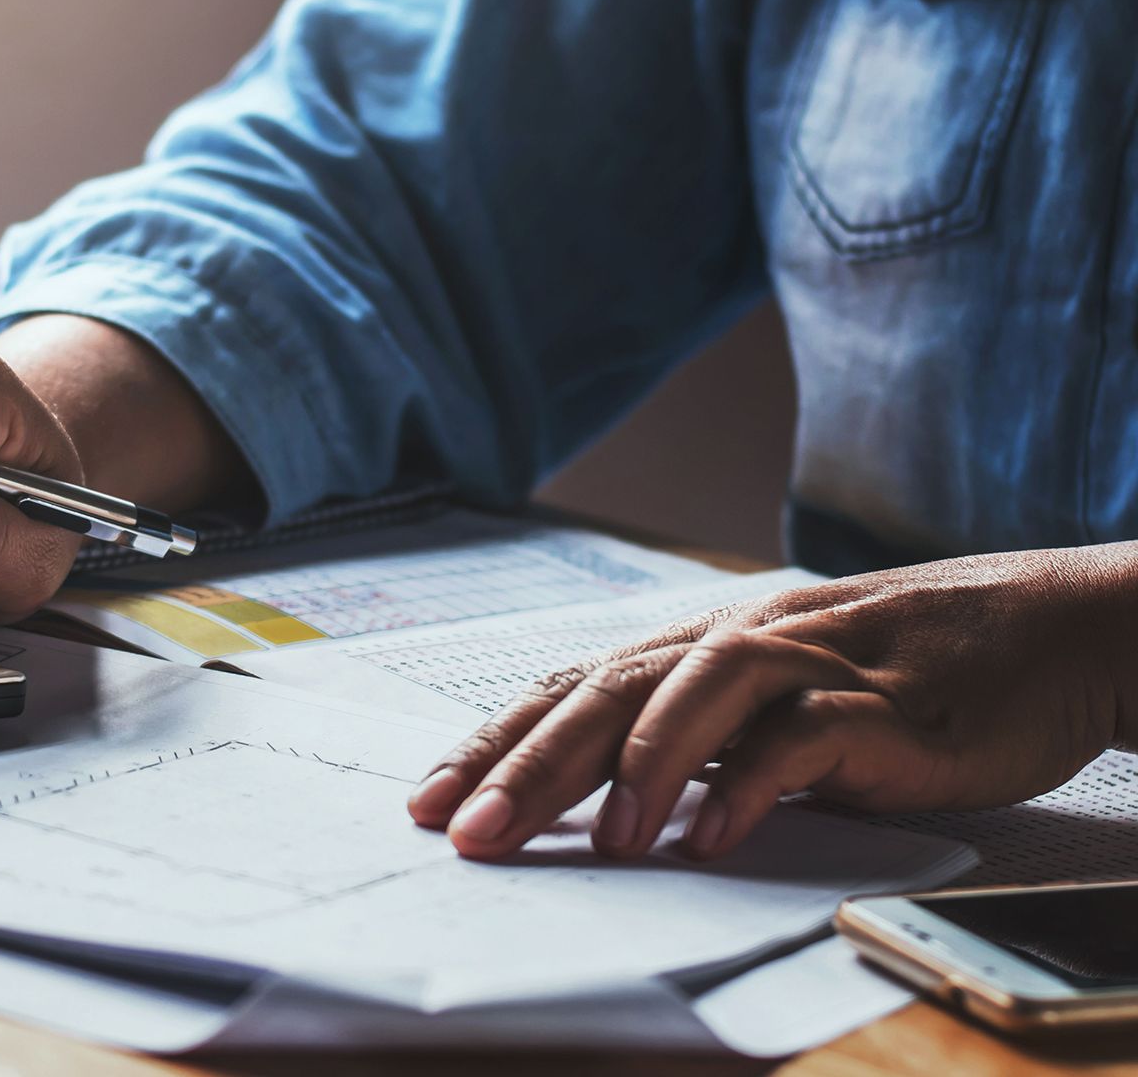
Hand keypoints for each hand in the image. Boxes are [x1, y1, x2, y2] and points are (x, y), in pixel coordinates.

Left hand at [406, 547, 1137, 860]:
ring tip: (600, 843)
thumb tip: (595, 801)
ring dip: (639, 770)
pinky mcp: (879, 705)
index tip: (428, 799)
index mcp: (698, 645)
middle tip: (468, 831)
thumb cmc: (896, 675)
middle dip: (529, 765)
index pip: (572, 689)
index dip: (494, 741)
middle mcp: (737, 643)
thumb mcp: (774, 702)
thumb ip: (694, 739)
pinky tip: (713, 835)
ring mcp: (809, 666)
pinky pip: (803, 740)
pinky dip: (752, 785)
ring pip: (695, 697)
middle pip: (609, 693)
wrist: (1047, 632)